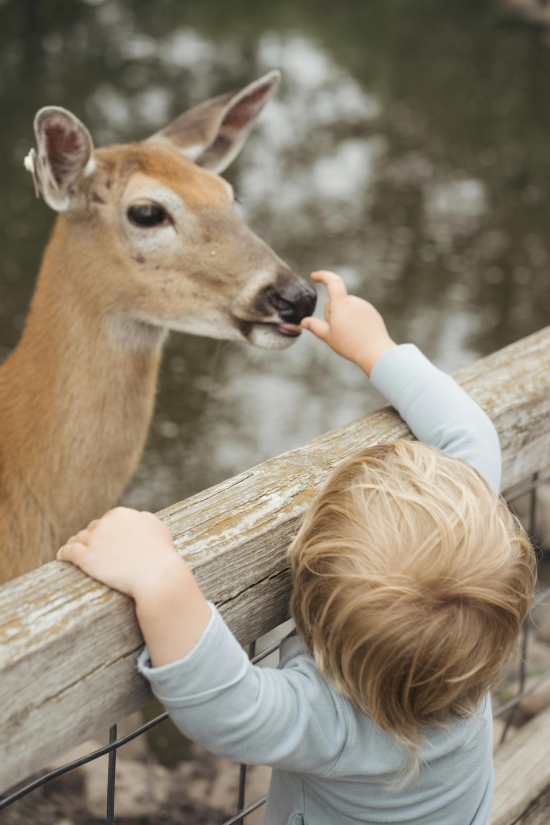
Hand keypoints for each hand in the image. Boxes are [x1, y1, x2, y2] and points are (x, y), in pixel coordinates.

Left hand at [58, 507, 210, 667]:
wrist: (157, 576)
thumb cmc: (161, 555)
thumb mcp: (157, 527)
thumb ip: (144, 519)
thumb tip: (138, 517)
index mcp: (121, 514)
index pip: (106, 521)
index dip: (105, 534)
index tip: (105, 544)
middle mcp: (105, 522)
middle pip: (91, 529)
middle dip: (92, 540)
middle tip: (94, 553)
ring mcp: (93, 539)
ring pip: (77, 539)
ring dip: (76, 546)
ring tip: (74, 555)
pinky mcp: (84, 556)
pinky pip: (67, 552)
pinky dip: (63, 554)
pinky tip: (61, 558)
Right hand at [301, 271, 396, 375]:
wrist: (375, 351)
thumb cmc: (349, 344)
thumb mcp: (328, 336)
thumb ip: (315, 326)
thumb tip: (304, 321)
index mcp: (341, 304)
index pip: (332, 282)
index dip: (322, 276)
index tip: (314, 276)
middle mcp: (354, 301)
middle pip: (336, 302)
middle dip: (332, 313)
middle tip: (336, 331)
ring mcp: (364, 306)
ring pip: (347, 308)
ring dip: (343, 317)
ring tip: (348, 335)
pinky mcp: (371, 312)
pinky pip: (357, 312)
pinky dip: (353, 320)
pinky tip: (357, 333)